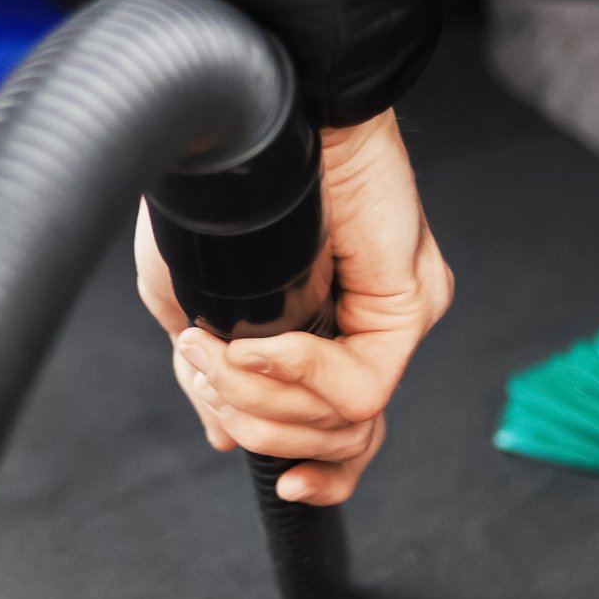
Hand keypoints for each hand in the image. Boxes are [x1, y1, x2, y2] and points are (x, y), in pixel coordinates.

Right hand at [135, 108, 452, 505]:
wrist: (254, 116)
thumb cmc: (220, 191)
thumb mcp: (192, 297)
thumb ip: (211, 375)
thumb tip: (226, 439)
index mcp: (328, 330)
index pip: (345, 434)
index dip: (315, 473)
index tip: (278, 482)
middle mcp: (369, 330)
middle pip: (338, 443)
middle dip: (255, 424)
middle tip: (202, 371)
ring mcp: (394, 319)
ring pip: (346, 427)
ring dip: (261, 402)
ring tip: (214, 352)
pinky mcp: (406, 305)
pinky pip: (362, 388)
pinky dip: (298, 376)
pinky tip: (259, 343)